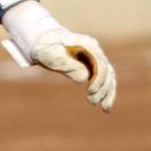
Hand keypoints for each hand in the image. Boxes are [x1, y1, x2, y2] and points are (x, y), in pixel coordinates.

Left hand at [1, 1, 116, 112]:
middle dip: (103, 89)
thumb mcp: (52, 56)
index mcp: (87, 44)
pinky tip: (104, 104)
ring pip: (109, 76)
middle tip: (92, 102)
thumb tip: (86, 78)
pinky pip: (103, 79)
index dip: (99, 79)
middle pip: (107, 71)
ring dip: (108, 92)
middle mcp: (95, 49)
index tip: (90, 91)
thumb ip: (67, 65)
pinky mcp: (93, 65)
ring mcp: (95, 57)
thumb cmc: (45, 48)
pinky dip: (105, 91)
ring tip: (105, 108)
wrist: (42, 42)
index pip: (101, 63)